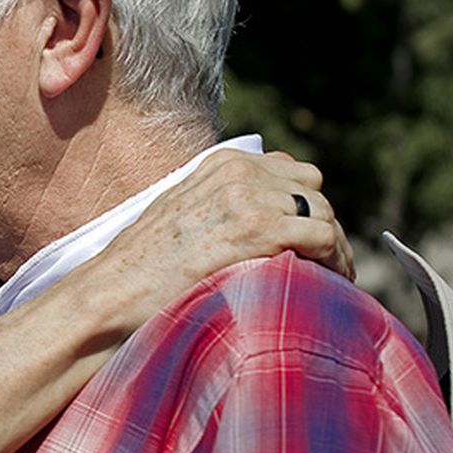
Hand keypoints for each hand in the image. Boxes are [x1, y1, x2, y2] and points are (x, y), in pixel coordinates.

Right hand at [94, 148, 354, 317]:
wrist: (118, 288)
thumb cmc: (142, 263)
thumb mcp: (183, 211)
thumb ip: (224, 199)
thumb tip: (269, 207)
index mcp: (223, 163)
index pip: (292, 173)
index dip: (304, 207)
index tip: (307, 239)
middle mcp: (241, 172)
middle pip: (314, 191)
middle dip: (322, 226)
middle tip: (326, 263)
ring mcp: (251, 198)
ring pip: (324, 214)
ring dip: (334, 248)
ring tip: (332, 277)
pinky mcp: (260, 230)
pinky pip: (323, 237)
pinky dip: (334, 260)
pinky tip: (329, 282)